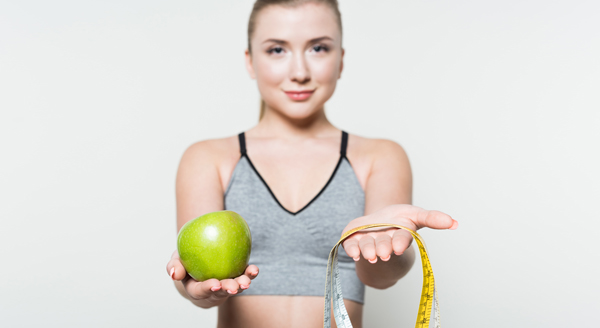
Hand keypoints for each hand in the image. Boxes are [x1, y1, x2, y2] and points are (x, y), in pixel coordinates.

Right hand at [166, 250, 258, 303]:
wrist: (200, 259)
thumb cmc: (186, 260)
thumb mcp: (177, 260)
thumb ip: (174, 266)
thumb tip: (174, 274)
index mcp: (197, 288)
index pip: (201, 291)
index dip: (208, 288)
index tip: (215, 284)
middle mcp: (213, 290)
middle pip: (221, 292)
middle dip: (228, 290)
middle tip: (234, 287)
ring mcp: (227, 285)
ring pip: (235, 287)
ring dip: (242, 284)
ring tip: (247, 280)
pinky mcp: (237, 276)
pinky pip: (244, 276)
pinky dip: (250, 273)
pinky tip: (254, 270)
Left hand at [342, 204, 457, 262]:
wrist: (376, 226)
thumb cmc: (397, 222)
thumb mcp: (415, 215)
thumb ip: (432, 218)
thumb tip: (454, 223)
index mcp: (400, 237)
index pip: (402, 239)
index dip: (400, 243)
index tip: (398, 248)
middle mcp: (384, 243)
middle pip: (384, 246)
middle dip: (383, 248)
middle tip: (383, 252)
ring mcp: (367, 243)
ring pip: (367, 247)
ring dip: (368, 250)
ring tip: (369, 253)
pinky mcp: (352, 241)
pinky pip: (349, 247)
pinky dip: (351, 249)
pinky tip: (353, 253)